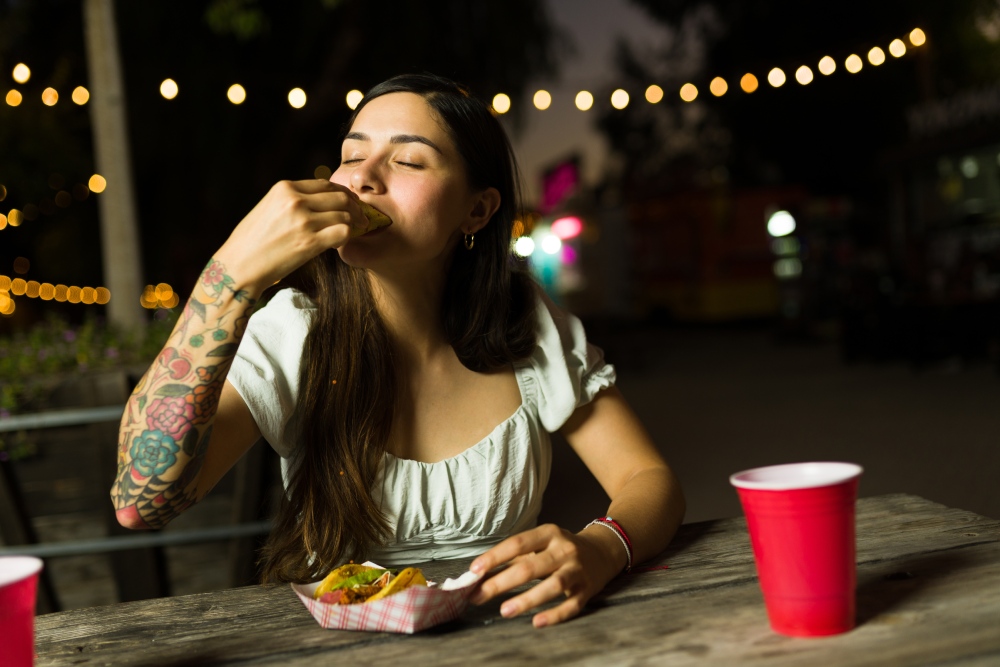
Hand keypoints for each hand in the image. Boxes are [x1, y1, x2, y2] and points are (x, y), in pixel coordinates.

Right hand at [214, 179, 364, 293]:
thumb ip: (292, 200)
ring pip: (344, 215)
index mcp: (284, 188)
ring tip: (353, 232)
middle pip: (340, 197)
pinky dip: (346, 237)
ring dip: (353, 224)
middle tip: (361, 218)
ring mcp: (303, 221)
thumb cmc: (251, 242)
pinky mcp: (309, 242)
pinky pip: (342, 233)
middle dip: (355, 207)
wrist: (238, 267)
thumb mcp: (268, 208)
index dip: (343, 193)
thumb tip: (320, 201)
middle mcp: (295, 200)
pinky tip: (340, 243)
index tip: (350, 202)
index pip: (325, 184)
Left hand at [468, 523, 624, 627]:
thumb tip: (479, 576)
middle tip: (479, 596)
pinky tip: (537, 622)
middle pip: (531, 566)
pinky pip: (571, 605)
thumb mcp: (541, 544)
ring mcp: (577, 570)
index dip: (495, 557)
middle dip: (502, 582)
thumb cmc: (561, 549)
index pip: (518, 543)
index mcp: (549, 533)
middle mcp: (564, 550)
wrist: (603, 552)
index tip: (474, 570)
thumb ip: (513, 558)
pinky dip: (554, 615)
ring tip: (505, 610)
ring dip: (527, 599)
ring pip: (553, 586)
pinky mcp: (587, 590)